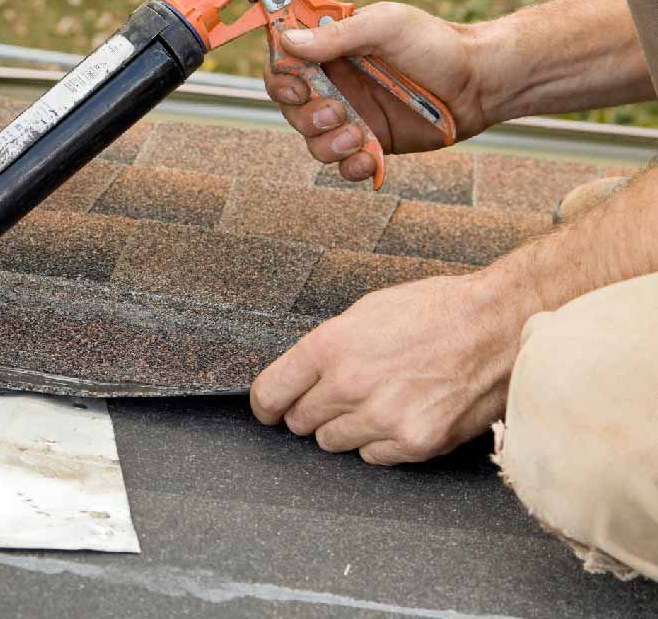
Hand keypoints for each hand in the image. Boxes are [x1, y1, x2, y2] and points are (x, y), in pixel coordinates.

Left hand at [250, 271, 525, 464]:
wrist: (500, 326)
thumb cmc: (437, 311)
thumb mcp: (366, 312)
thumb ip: (328, 347)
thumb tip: (300, 375)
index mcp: (331, 346)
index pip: (270, 393)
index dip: (267, 405)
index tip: (270, 409)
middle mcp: (350, 385)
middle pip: (300, 422)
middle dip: (310, 411)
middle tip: (335, 398)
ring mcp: (383, 418)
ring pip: (333, 443)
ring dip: (346, 427)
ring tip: (377, 401)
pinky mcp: (416, 442)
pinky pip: (373, 457)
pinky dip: (381, 442)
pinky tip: (402, 414)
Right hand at [263, 2, 491, 181]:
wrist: (481, 83)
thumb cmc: (437, 44)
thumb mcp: (386, 26)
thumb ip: (336, 36)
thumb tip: (287, 42)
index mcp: (332, 51)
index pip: (284, 65)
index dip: (281, 79)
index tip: (299, 86)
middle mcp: (336, 85)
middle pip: (291, 109)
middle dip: (307, 117)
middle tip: (337, 112)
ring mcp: (353, 117)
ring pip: (313, 142)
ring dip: (328, 145)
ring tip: (358, 137)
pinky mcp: (372, 144)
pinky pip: (344, 166)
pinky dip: (351, 167)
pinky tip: (370, 159)